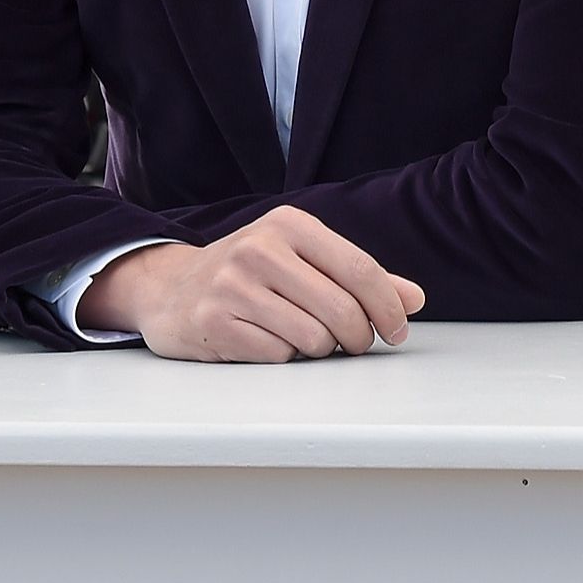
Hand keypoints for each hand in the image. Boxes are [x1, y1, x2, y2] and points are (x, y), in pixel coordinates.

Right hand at [85, 207, 424, 362]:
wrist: (169, 288)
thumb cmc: (250, 274)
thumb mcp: (303, 260)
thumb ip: (358, 278)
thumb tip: (414, 299)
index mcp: (290, 225)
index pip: (360, 269)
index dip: (389, 307)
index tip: (398, 331)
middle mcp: (260, 249)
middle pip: (341, 310)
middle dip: (357, 337)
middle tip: (352, 343)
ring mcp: (232, 285)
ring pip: (312, 338)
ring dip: (318, 348)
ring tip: (302, 336)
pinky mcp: (213, 322)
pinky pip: (277, 356)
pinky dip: (283, 356)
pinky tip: (266, 340)